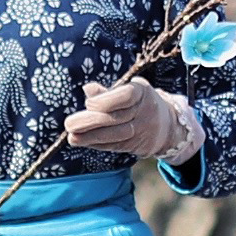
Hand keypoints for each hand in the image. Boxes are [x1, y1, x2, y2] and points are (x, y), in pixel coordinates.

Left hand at [61, 77, 198, 162]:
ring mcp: (142, 131)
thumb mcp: (129, 89)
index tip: (88, 104)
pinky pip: (115, 145)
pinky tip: (83, 142)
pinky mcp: (137, 146)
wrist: (166, 125)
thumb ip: (108, 91)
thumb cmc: (139, 101)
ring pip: (116, 136)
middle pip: (118, 118)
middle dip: (91, 122)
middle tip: (69, 124)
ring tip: (72, 137)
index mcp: (142, 92)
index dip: (106, 101)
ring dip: (91, 138)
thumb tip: (88, 89)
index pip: (126, 96)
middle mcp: (144, 112)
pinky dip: (97, 144)